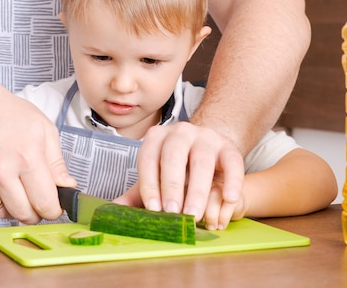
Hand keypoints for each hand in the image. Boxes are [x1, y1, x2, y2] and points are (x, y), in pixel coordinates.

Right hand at [0, 82, 75, 223]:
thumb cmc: (9, 114)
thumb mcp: (44, 130)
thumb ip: (57, 163)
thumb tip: (67, 187)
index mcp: (28, 158)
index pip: (45, 203)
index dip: (53, 210)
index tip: (54, 207)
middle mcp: (3, 172)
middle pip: (25, 214)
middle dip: (36, 213)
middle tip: (38, 202)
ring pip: (4, 215)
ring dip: (15, 210)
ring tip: (20, 193)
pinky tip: (3, 189)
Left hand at [123, 122, 243, 228]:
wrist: (207, 152)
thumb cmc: (176, 169)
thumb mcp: (155, 178)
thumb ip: (136, 194)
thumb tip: (113, 212)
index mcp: (157, 137)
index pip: (148, 158)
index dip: (150, 184)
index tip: (154, 209)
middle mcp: (180, 132)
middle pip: (174, 155)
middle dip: (172, 185)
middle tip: (172, 212)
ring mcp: (206, 137)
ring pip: (201, 160)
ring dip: (197, 189)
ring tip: (194, 214)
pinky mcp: (228, 147)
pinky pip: (232, 162)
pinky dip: (232, 181)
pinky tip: (229, 199)